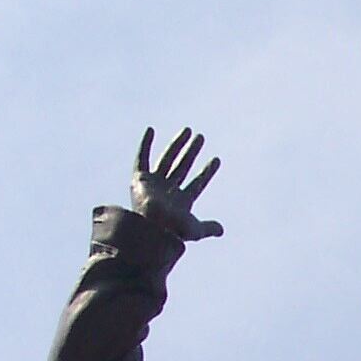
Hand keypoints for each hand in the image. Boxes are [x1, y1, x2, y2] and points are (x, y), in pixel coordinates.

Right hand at [131, 126, 223, 241]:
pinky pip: (141, 158)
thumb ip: (208, 228)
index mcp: (181, 201)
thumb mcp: (195, 229)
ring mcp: (153, 184)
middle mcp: (167, 190)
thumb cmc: (172, 230)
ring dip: (177, 144)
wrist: (150, 227)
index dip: (207, 172)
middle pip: (182, 166)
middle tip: (201, 137)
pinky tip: (151, 130)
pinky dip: (144, 144)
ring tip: (189, 130)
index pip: (197, 183)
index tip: (217, 160)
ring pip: (167, 159)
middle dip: (192, 152)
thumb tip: (222, 231)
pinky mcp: (139, 179)